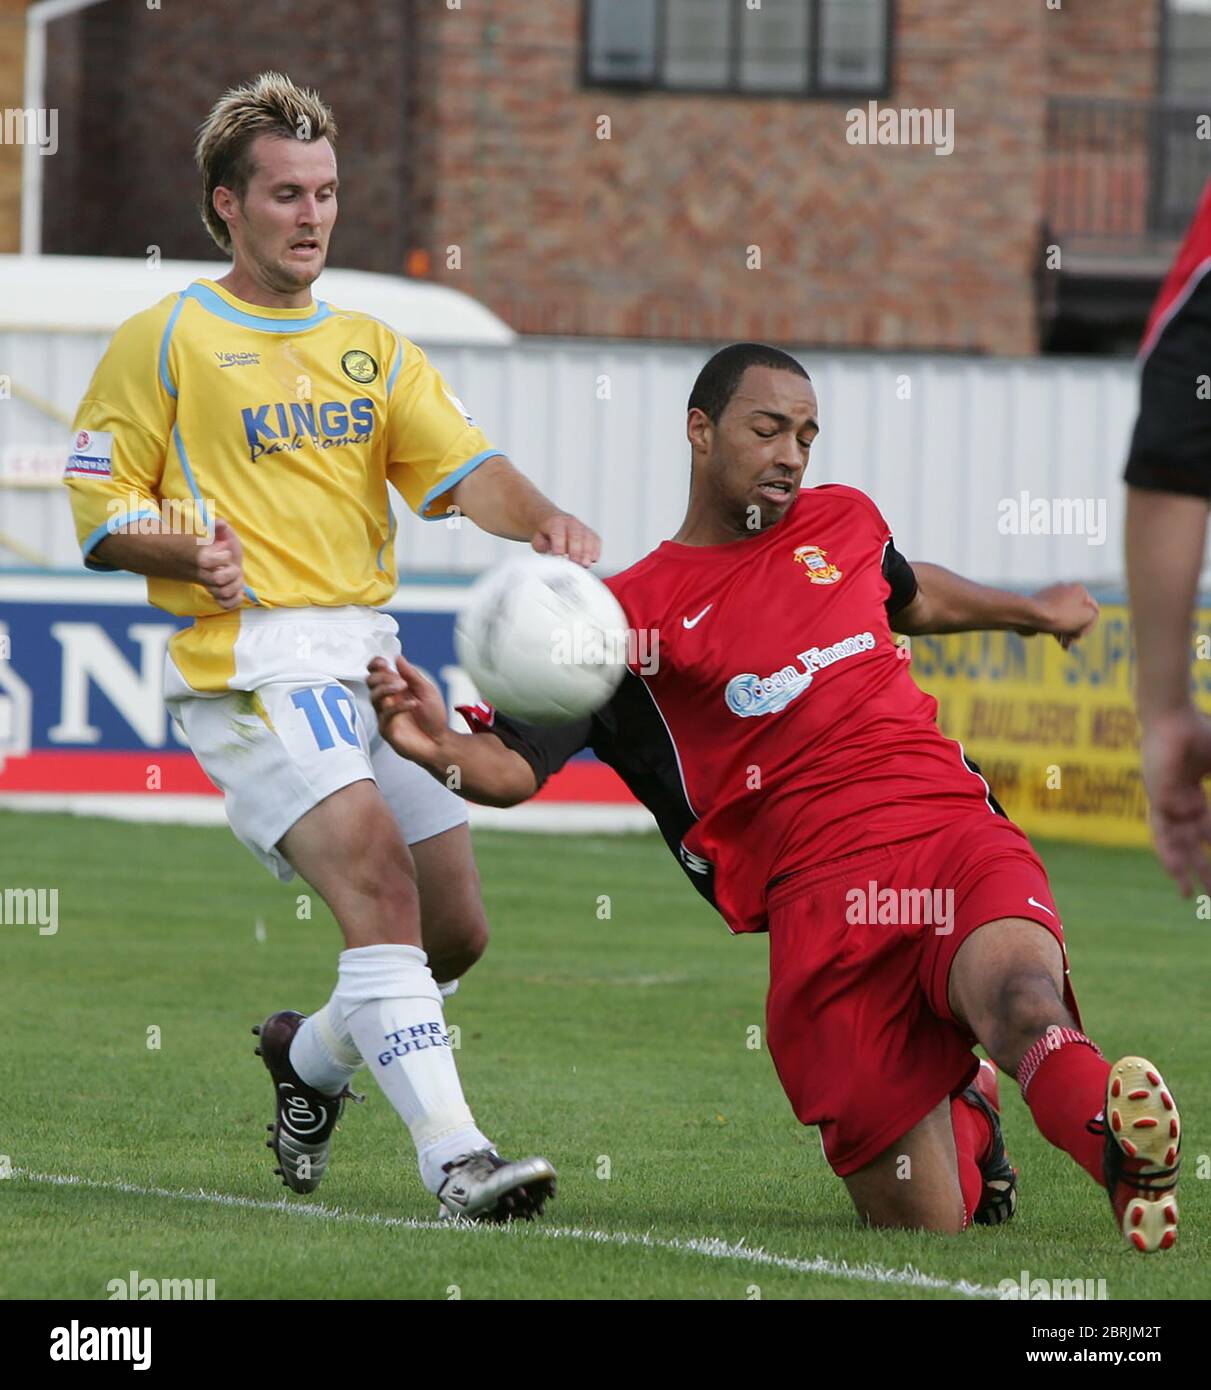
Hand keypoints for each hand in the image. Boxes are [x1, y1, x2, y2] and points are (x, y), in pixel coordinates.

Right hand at [196, 518, 244, 609]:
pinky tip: (238, 591)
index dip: (220, 557)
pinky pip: (225, 605)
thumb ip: (219, 527)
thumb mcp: (218, 534)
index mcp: (202, 558)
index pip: (206, 561)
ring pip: (222, 593)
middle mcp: (204, 574)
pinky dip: (234, 600)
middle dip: (231, 573)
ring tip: (236, 578)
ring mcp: (210, 586)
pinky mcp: (217, 595)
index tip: (226, 553)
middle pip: (217, 580)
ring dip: (235, 586)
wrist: (207, 561)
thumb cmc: (215, 547)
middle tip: (234, 568)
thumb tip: (219, 523)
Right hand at [367, 654, 449, 761]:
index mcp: (395, 689)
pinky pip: (386, 714)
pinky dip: (399, 706)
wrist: (439, 742)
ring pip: (374, 696)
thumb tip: (398, 658)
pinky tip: (413, 704)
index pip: (376, 673)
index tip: (383, 662)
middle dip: (382, 676)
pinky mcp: (387, 729)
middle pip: (370, 682)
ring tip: (404, 687)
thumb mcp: (426, 691)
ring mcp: (385, 715)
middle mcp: (387, 700)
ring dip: (387, 688)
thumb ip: (411, 675)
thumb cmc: (433, 718)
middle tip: (400, 680)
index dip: (375, 665)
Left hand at [531, 512, 600, 566]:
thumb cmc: (545, 532)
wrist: (550, 520)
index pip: (558, 532)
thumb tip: (550, 556)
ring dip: (588, 552)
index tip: (558, 556)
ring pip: (589, 537)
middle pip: (576, 535)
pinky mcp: (590, 534)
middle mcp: (570, 522)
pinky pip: (596, 541)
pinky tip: (592, 560)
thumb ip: (542, 546)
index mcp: (555, 522)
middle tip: (574, 563)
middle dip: (576, 551)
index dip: (559, 545)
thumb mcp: (537, 539)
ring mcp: (582, 527)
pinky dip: (596, 551)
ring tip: (585, 564)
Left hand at [1016, 583, 1099, 649]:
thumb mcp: (1086, 616)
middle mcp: (1065, 589)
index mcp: (1079, 589)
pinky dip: (1055, 628)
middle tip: (1072, 641)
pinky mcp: (1039, 605)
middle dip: (1077, 630)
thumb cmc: (1059, 615)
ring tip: (1064, 645)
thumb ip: (1093, 616)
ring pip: (1064, 617)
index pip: (1093, 610)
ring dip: (1067, 632)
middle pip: (1078, 614)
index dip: (1090, 625)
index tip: (1081, 635)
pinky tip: (1057, 640)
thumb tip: (1085, 619)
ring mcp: (1051, 597)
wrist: (1029, 614)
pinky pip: (1052, 617)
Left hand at [1140, 705, 1210, 896]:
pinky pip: (1168, 824)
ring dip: (1181, 865)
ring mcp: (1163, 800)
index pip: (1204, 835)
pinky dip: (1176, 839)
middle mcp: (1175, 803)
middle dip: (1199, 870)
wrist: (1171, 714)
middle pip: (1188, 845)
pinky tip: (1182, 856)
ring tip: (1186, 890)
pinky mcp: (1156, 794)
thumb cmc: (1198, 732)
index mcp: (1190, 796)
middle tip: (1206, 897)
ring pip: (1172, 841)